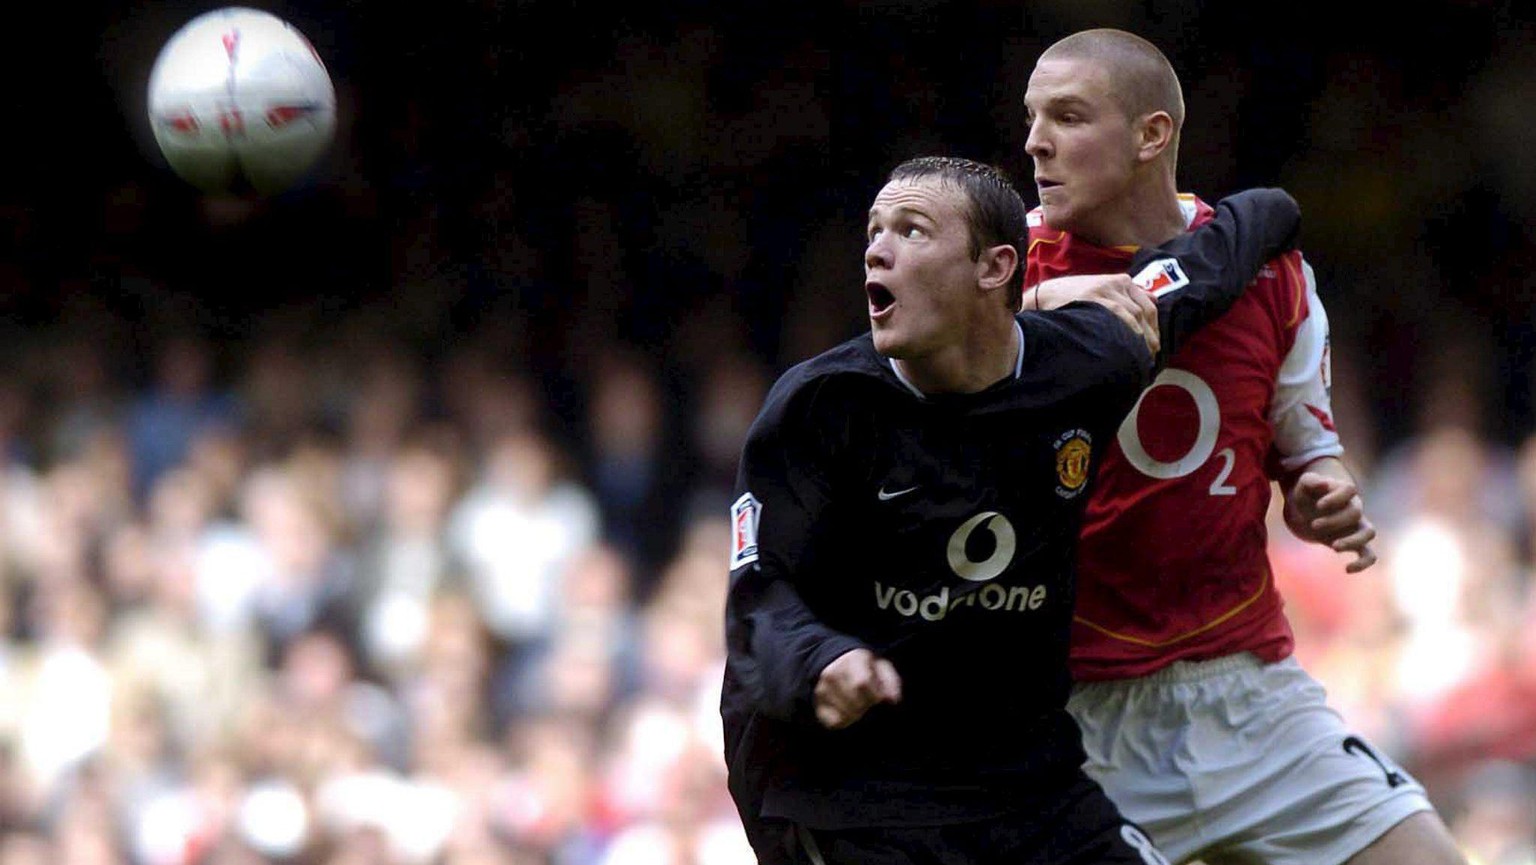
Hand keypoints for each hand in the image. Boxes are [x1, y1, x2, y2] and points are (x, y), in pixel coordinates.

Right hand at [814, 648, 901, 728]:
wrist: (835, 662)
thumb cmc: (865, 668)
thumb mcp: (881, 667)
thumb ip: (891, 682)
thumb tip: (893, 700)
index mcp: (851, 660)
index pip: (861, 683)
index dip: (874, 696)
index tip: (879, 699)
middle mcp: (832, 673)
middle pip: (854, 702)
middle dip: (867, 708)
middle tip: (870, 705)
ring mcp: (822, 689)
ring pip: (845, 715)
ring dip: (858, 716)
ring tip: (860, 708)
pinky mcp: (817, 704)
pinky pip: (834, 723)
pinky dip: (845, 722)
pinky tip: (850, 714)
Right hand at [1031, 274, 1159, 355]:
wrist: (1044, 297)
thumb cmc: (1074, 298)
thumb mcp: (1102, 291)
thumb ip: (1128, 296)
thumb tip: (1154, 299)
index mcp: (1122, 281)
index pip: (1148, 305)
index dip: (1154, 327)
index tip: (1154, 343)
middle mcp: (1117, 283)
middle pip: (1143, 311)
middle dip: (1150, 334)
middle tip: (1150, 354)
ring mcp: (1105, 290)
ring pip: (1133, 316)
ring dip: (1140, 337)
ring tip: (1141, 355)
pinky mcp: (1094, 297)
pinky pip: (1117, 317)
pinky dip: (1126, 332)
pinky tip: (1127, 345)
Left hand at [1285, 471, 1376, 572]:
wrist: (1306, 511)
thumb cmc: (1306, 495)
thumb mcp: (1303, 485)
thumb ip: (1310, 481)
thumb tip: (1324, 484)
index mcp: (1343, 491)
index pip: (1350, 489)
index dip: (1336, 497)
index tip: (1319, 505)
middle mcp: (1354, 508)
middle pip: (1355, 512)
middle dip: (1334, 520)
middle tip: (1313, 525)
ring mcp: (1356, 526)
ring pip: (1369, 532)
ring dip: (1353, 540)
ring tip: (1333, 547)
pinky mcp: (1354, 543)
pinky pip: (1369, 554)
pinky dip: (1363, 563)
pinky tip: (1347, 569)